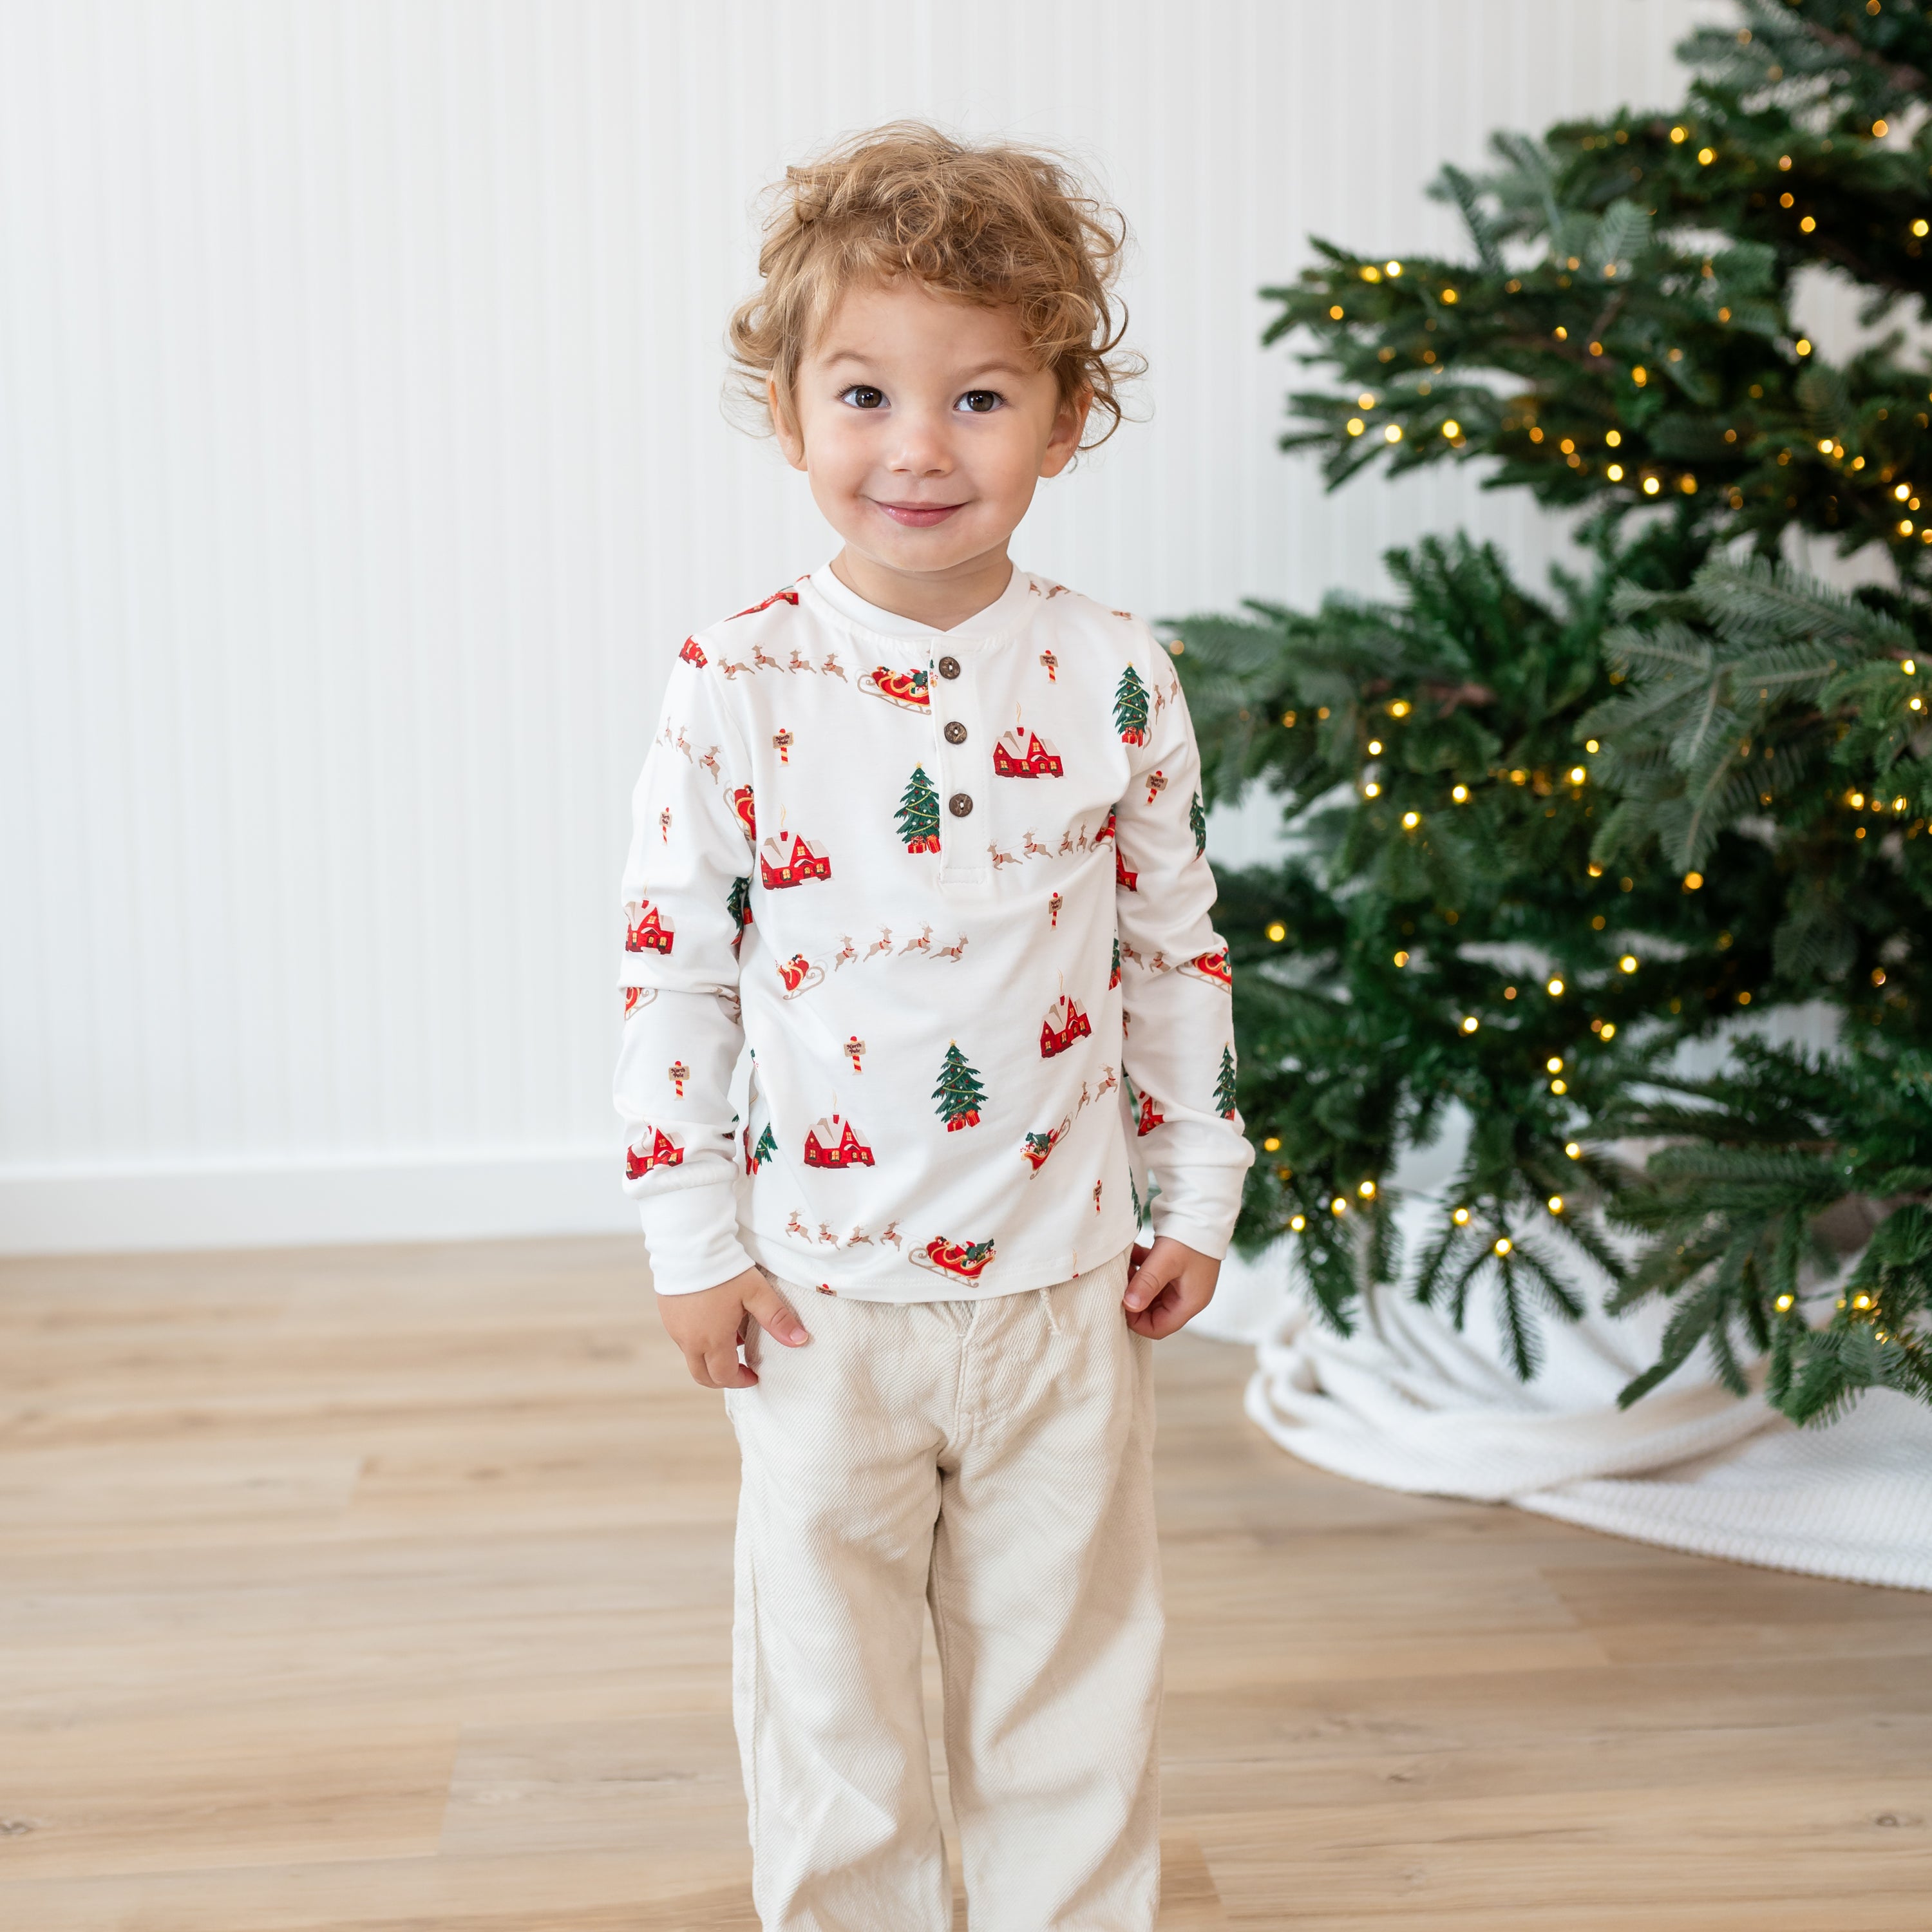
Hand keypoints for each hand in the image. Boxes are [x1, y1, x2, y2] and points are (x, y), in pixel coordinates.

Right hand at [657, 1265, 808, 1388]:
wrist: (687, 1245)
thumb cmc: (724, 1270)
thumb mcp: (756, 1293)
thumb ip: (777, 1319)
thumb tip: (800, 1341)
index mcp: (712, 1340)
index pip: (724, 1376)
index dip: (741, 1381)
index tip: (754, 1376)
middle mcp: (689, 1340)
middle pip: (702, 1376)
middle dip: (722, 1378)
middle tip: (741, 1370)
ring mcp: (675, 1329)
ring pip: (692, 1357)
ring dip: (711, 1358)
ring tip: (732, 1338)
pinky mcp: (667, 1315)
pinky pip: (683, 1339)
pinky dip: (699, 1341)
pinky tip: (713, 1320)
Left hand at [1122, 1234, 1219, 1338]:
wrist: (1204, 1208)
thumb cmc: (1190, 1237)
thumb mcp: (1166, 1262)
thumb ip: (1147, 1284)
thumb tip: (1128, 1306)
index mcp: (1190, 1302)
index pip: (1159, 1328)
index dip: (1137, 1321)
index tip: (1120, 1304)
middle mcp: (1187, 1296)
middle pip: (1153, 1312)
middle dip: (1133, 1299)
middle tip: (1119, 1283)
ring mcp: (1182, 1281)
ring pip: (1150, 1292)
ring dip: (1135, 1282)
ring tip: (1123, 1266)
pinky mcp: (1175, 1267)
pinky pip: (1153, 1276)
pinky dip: (1141, 1268)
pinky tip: (1132, 1253)